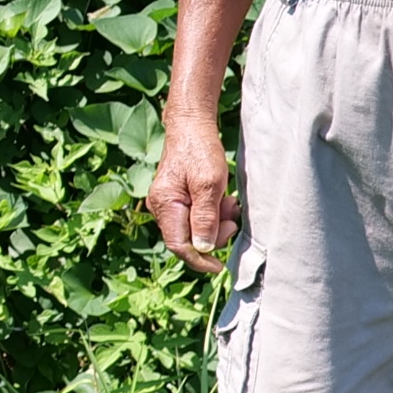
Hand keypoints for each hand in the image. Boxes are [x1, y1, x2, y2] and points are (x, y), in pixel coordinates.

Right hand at [148, 114, 238, 274]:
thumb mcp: (209, 184)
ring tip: (228, 202)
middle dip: (213, 234)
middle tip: (231, 215)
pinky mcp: (175, 199)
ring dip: (215, 222)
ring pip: (193, 229)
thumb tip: (203, 247)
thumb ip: (205, 218)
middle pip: (187, 239)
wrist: (190, 126)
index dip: (199, 260)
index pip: (179, 245)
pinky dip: (211, 214)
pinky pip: (194, 217)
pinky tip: (221, 200)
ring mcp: (167, 203)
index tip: (219, 267)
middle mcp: (160, 207)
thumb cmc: (199, 150)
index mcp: (165, 204)